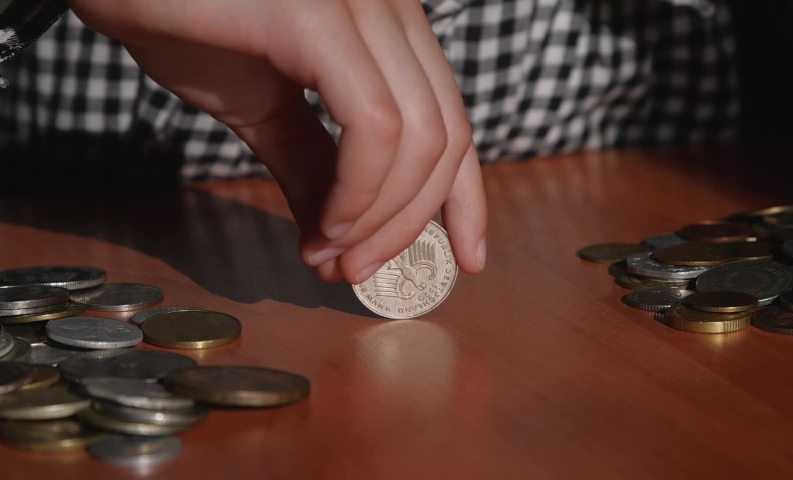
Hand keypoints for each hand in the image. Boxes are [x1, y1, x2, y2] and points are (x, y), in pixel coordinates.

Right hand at [67, 0, 487, 282]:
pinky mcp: (319, 16)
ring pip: (419, 137)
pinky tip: (328, 226)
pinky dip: (359, 191)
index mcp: (385, 24)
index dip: (468, 195)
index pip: (453, 118)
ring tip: (338, 259)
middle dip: (414, 222)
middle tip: (363, 272)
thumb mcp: (264, 109)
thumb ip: (313, 166)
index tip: (467, 256)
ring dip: (383, 218)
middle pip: (445, 135)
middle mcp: (388, 4)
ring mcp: (360, 3)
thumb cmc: (182, 21)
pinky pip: (373, 126)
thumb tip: (340, 237)